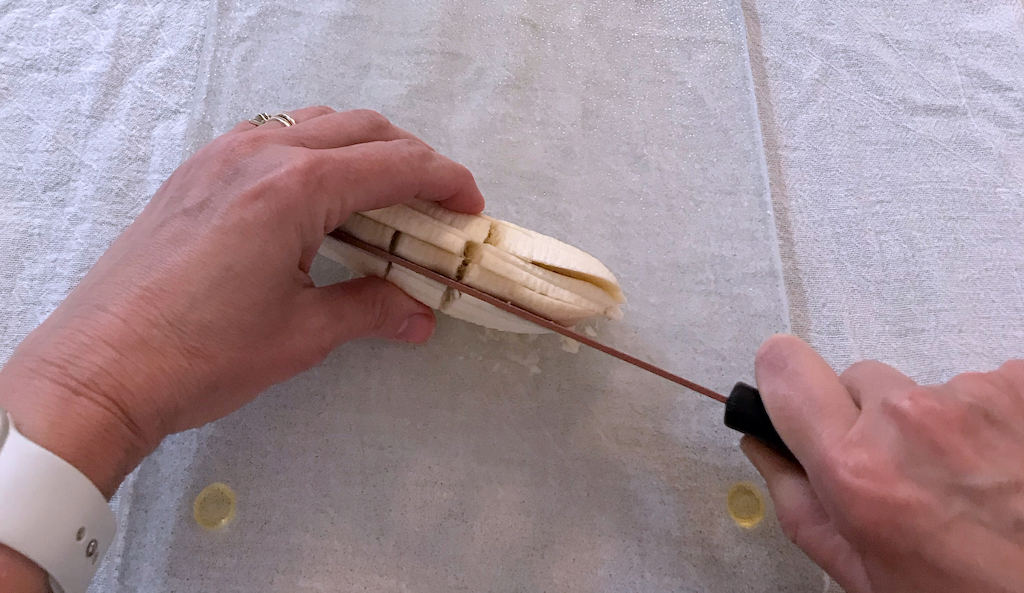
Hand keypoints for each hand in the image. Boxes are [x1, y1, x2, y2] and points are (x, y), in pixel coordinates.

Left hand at [0, 107, 483, 497]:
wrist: (99, 369)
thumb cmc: (200, 356)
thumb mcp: (301, 335)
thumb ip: (370, 310)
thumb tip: (419, 314)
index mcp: (295, 189)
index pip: (396, 163)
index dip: (446, 182)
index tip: (471, 209)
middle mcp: (261, 154)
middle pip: (363, 129)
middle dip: (413, 161)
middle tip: (438, 208)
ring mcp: (223, 156)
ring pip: (318, 125)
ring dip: (364, 151)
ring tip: (385, 203)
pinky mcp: (198, 172)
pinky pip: (275, 138)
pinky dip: (316, 154)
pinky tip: (319, 200)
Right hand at [744, 334, 1023, 592]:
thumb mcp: (864, 571)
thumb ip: (797, 501)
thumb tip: (765, 447)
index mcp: (861, 473)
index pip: (785, 370)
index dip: (783, 380)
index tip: (790, 393)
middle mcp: (912, 423)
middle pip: (858, 379)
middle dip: (868, 418)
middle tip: (904, 476)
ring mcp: (973, 398)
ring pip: (921, 389)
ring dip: (933, 425)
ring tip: (967, 482)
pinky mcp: (1019, 383)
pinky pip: (978, 386)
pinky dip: (985, 420)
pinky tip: (1001, 466)